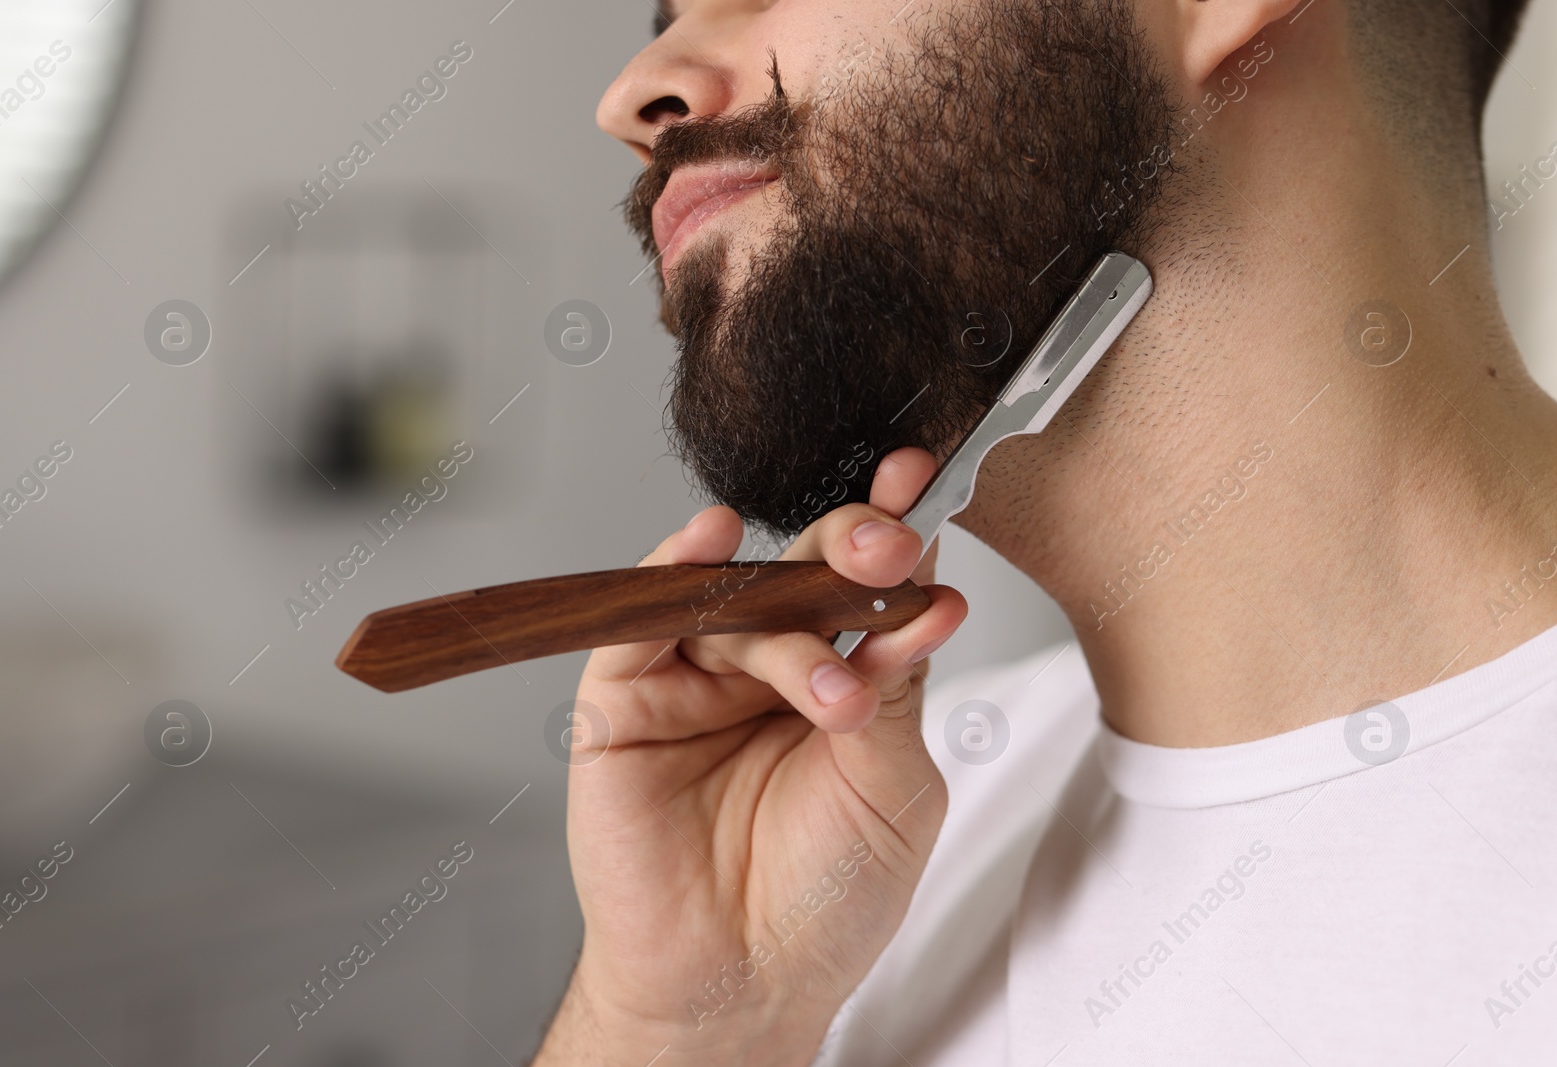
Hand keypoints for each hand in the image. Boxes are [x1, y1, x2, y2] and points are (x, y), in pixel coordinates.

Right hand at [534, 447, 966, 1065]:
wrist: (742, 984)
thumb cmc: (827, 898)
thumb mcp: (894, 786)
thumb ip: (897, 686)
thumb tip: (932, 593)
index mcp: (843, 679)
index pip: (868, 586)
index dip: (895, 532)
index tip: (920, 483)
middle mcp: (769, 668)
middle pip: (803, 572)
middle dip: (849, 548)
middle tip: (886, 546)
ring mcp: (694, 680)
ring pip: (738, 599)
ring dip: (788, 615)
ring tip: (832, 691)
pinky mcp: (624, 702)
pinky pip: (641, 618)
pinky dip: (672, 569)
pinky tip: (712, 540)